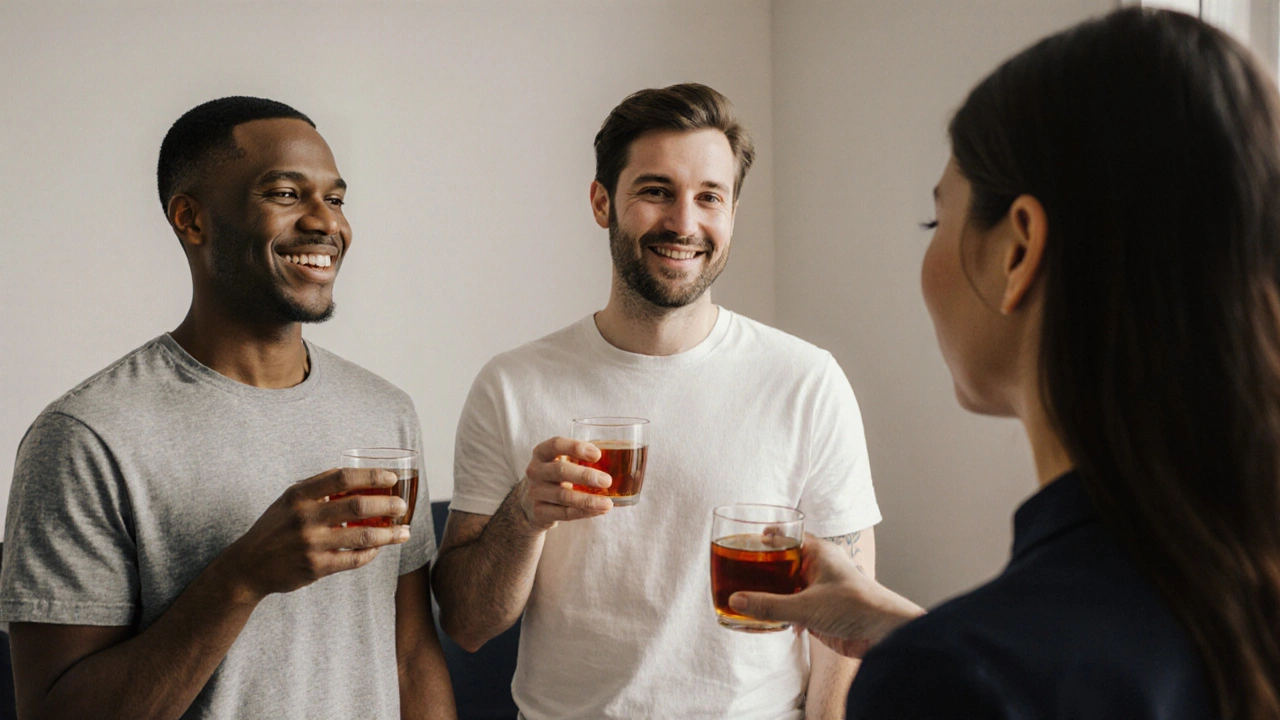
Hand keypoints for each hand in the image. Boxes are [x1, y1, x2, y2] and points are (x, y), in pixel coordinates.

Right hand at [219, 468, 410, 601]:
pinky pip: (353, 560)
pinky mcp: (316, 567)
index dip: (371, 476)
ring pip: (362, 537)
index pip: (342, 478)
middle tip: (403, 506)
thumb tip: (357, 476)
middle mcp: (305, 517)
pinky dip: (370, 554)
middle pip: (358, 506)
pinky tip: (378, 549)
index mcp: (299, 495)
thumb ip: (318, 486)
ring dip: (389, 534)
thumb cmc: (276, 527)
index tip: (392, 477)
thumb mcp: (289, 499)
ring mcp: (311, 544)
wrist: (248, 566)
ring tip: (404, 532)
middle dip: (387, 505)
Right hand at [516, 437, 613, 530]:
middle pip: (560, 471)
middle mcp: (535, 470)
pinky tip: (598, 510)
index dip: (576, 447)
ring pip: (563, 496)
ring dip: (588, 500)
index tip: (598, 455)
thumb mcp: (562, 462)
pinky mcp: (539, 512)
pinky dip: (583, 512)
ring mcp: (535, 492)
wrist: (531, 503)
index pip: (556, 444)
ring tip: (608, 503)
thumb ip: (583, 458)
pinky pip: (564, 513)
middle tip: (607, 481)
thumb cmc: (556, 476)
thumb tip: (624, 459)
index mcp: (542, 452)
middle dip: (585, 476)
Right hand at [729, 533, 924, 658]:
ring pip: (788, 586)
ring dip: (771, 593)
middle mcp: (818, 568)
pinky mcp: (821, 612)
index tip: (745, 539)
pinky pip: (794, 608)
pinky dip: (780, 612)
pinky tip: (766, 621)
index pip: (787, 535)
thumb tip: (735, 601)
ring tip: (746, 596)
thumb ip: (769, 605)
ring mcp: (819, 590)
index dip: (766, 536)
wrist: (885, 634)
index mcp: (818, 553)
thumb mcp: (806, 606)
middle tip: (739, 571)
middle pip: (784, 562)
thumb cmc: (856, 607)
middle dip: (763, 568)